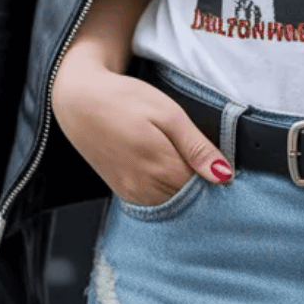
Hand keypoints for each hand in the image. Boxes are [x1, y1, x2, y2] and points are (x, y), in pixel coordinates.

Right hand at [50, 61, 230, 206]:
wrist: (79, 102)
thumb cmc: (123, 100)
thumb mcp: (169, 114)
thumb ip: (197, 147)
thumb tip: (224, 174)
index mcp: (161, 167)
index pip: (204, 188)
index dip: (215, 175)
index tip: (217, 158)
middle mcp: (145, 188)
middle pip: (189, 198)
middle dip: (201, 183)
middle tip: (199, 154)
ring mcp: (132, 193)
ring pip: (172, 202)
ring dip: (182, 187)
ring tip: (177, 156)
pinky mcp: (123, 192)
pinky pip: (154, 202)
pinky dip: (166, 190)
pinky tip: (163, 167)